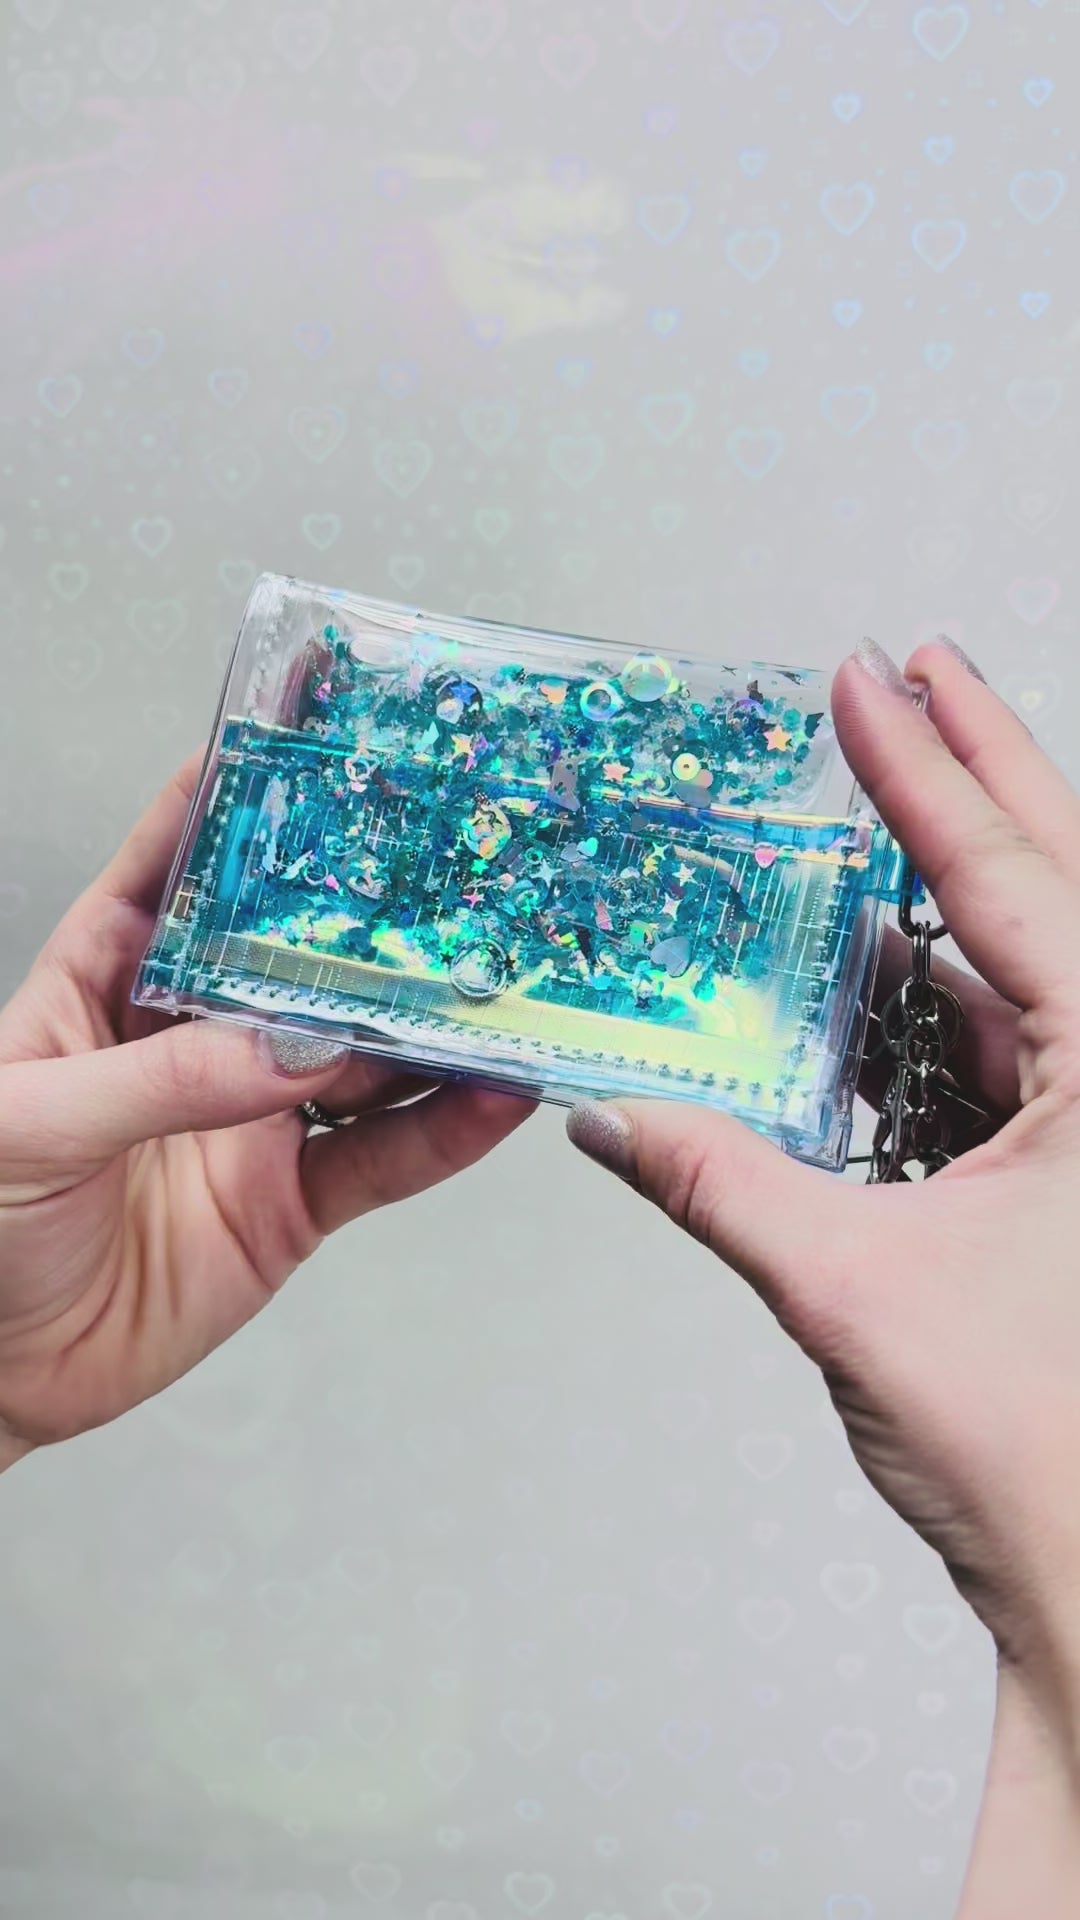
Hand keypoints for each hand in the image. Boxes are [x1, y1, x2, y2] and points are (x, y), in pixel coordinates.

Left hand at [0, 755, 531, 1466]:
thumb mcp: (31, 1125)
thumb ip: (162, 1080)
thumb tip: (290, 1048)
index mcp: (106, 983)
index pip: (177, 870)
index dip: (239, 804)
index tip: (311, 739)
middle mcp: (192, 1038)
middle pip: (298, 956)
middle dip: (369, 916)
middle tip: (448, 871)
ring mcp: (250, 1119)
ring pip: (361, 1054)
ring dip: (430, 1025)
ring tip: (500, 986)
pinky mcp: (289, 1202)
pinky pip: (381, 1158)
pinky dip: (442, 1132)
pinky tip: (491, 1096)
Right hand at [568, 637, 1079, 1914]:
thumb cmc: (1037, 1453)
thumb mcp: (852, 1291)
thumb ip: (721, 1184)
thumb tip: (612, 1116)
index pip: (1011, 885)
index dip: (931, 775)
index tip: (874, 685)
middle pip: (1054, 879)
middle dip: (983, 764)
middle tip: (921, 669)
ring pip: (1032, 956)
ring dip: (957, 872)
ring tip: (895, 779)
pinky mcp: (1070, 1163)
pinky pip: (1008, 1039)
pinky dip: (942, 986)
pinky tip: (887, 954)